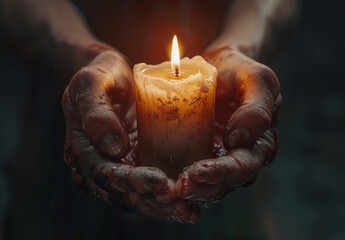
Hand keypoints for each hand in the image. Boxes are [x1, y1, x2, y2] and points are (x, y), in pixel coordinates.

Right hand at [62, 50, 198, 221]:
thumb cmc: (100, 76)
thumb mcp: (90, 84)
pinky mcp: (138, 165)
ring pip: (139, 197)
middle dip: (152, 199)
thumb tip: (113, 147)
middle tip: (181, 200)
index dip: (131, 182)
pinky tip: (189, 204)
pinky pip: (151, 188)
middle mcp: (100, 167)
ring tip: (189, 210)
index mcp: (83, 151)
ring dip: (163, 206)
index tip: (160, 182)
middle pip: (124, 193)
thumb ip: (96, 112)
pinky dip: (168, 199)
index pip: (105, 174)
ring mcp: (120, 168)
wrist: (113, 76)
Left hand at [176, 46, 281, 201]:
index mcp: (259, 145)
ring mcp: (216, 158)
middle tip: (179, 187)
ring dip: (188, 189)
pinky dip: (177, 179)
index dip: (222, 173)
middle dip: (201, 188)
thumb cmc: (240, 71)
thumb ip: (256, 107)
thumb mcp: (256, 80)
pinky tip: (161, 180)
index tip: (197, 171)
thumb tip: (238, 139)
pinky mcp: (195, 153)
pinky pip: (188, 172)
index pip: (242, 166)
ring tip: (169, 188)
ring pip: (206, 184)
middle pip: (223, 183)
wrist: (218, 65)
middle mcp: (238, 157)